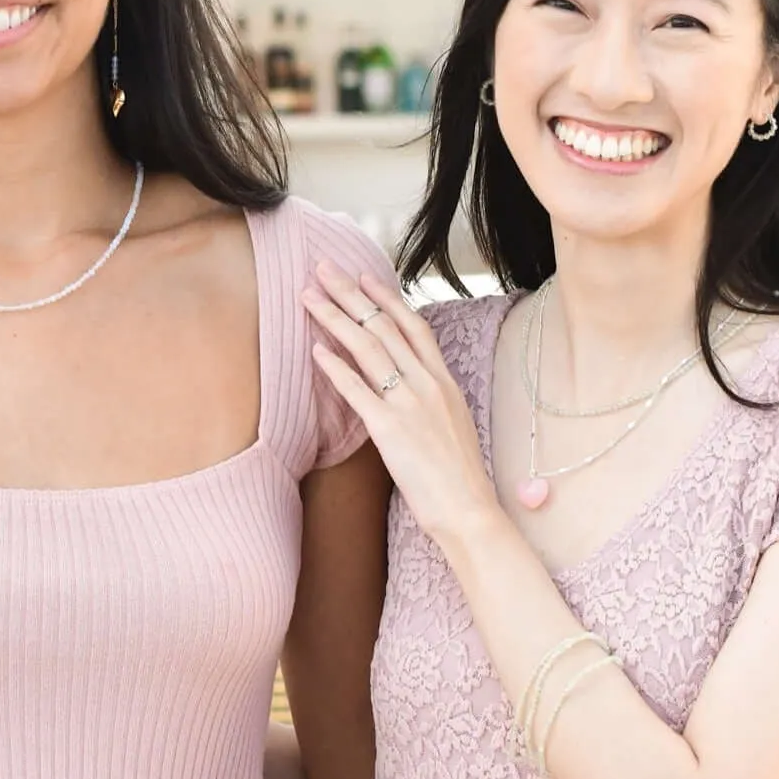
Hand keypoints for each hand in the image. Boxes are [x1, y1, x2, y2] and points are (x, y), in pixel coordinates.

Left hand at [302, 265, 502, 557]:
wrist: (470, 511)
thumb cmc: (458, 476)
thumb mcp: (452, 423)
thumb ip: (430, 397)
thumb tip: (404, 383)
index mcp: (445, 382)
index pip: (413, 326)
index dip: (386, 298)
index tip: (363, 275)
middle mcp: (429, 384)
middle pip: (384, 326)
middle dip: (350, 294)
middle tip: (322, 267)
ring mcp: (410, 404)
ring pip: (368, 347)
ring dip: (335, 317)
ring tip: (308, 296)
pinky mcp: (391, 429)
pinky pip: (357, 389)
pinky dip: (335, 367)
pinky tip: (314, 350)